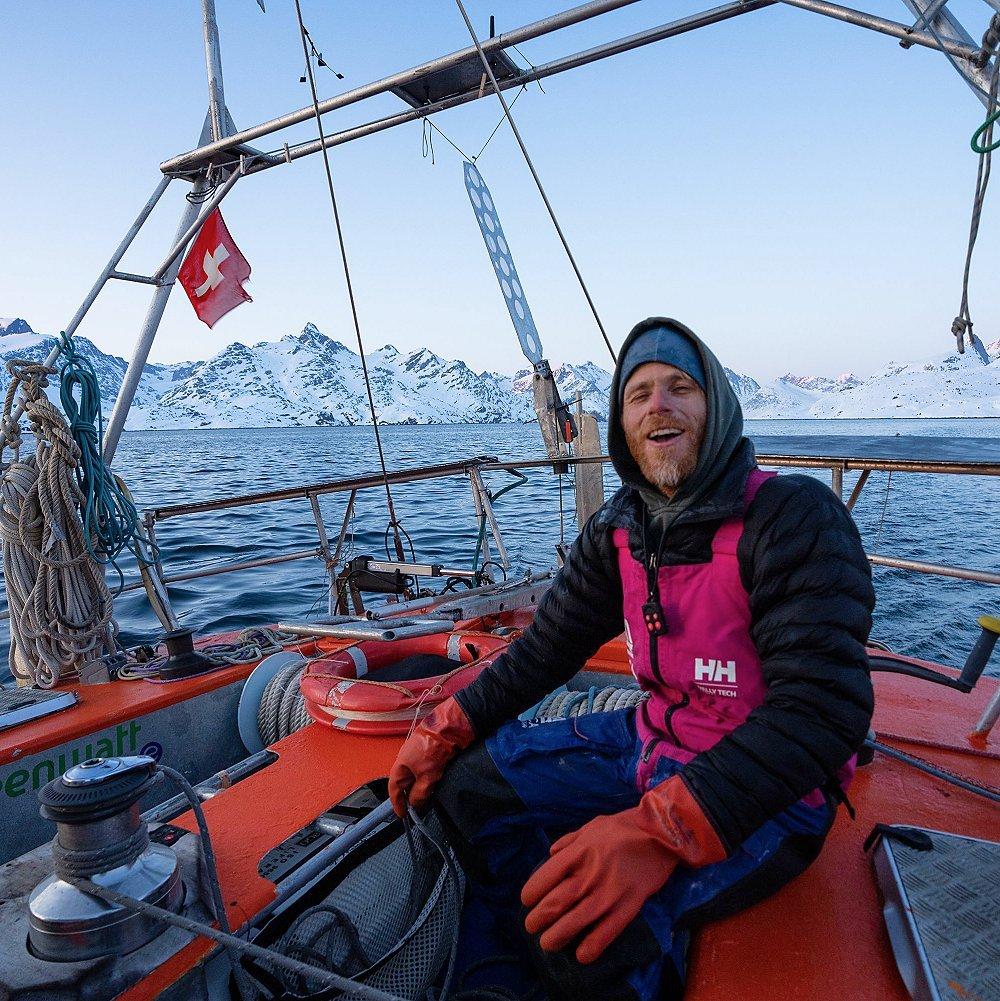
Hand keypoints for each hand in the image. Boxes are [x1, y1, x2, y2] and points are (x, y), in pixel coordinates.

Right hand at [387, 697, 475, 816]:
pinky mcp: (431, 753)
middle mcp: (407, 760)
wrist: (449, 727)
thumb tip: (415, 803)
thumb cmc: (433, 746)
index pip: (394, 788)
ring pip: (418, 777)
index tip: (402, 814)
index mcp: (400, 765)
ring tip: (430, 798)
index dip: (397, 803)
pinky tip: (437, 784)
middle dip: (411, 797)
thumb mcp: (426, 777)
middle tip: (419, 809)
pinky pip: (427, 771)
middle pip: (406, 783)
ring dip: (422, 788)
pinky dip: (430, 780)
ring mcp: (419, 755)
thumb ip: (419, 793)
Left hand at [521, 775, 725, 963]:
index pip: (546, 875)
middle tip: (531, 926)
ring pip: (577, 920)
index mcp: (579, 852)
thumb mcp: (593, 825)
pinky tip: (581, 955)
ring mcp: (610, 892)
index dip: (532, 892)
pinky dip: (593, 946)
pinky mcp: (629, 906)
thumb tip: (551, 852)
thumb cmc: (624, 827)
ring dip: (557, 936)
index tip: (527, 901)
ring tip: (547, 943)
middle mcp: (590, 873)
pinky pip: (608, 931)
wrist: (662, 833)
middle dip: (539, 918)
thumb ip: (570, 840)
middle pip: (557, 902)